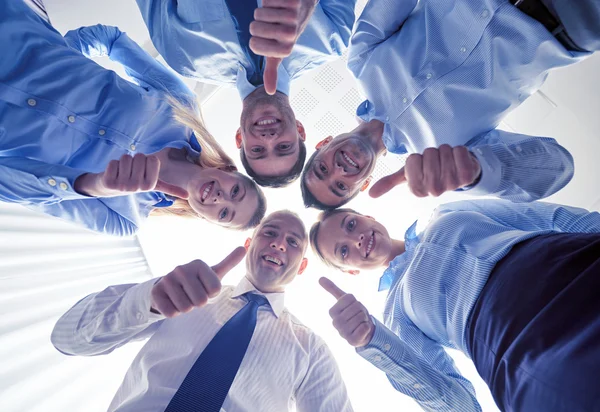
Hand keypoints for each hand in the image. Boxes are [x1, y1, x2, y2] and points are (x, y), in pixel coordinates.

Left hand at [74, 154, 188, 198]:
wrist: (110, 188)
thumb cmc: (134, 182)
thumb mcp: (153, 185)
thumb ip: (170, 188)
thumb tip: (188, 196)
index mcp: (150, 186)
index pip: (153, 159)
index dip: (147, 160)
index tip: (143, 169)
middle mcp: (137, 188)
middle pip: (139, 156)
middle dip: (134, 160)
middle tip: (131, 171)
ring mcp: (122, 186)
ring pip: (126, 157)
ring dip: (123, 161)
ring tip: (122, 172)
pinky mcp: (109, 182)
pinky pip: (113, 162)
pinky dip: (112, 164)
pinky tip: (113, 174)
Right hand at [151, 247, 246, 317]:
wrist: (168, 288)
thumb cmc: (196, 282)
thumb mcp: (213, 273)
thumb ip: (229, 263)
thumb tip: (244, 248)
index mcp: (198, 264)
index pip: (215, 290)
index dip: (211, 294)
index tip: (204, 288)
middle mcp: (182, 269)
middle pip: (201, 301)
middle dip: (198, 303)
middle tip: (192, 295)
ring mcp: (167, 279)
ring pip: (186, 308)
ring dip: (185, 308)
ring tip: (182, 298)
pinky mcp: (156, 292)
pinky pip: (171, 313)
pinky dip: (173, 312)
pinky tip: (171, 302)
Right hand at [250, 0, 317, 93]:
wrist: (304, 7)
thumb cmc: (286, 32)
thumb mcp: (280, 52)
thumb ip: (272, 71)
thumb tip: (270, 92)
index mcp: (285, 49)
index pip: (253, 45)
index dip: (255, 39)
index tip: (266, 38)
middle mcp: (291, 35)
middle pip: (254, 28)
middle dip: (257, 23)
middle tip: (270, 23)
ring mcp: (292, 17)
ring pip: (258, 13)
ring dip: (262, 10)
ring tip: (274, 13)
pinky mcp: (292, 2)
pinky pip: (266, 1)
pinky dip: (268, 0)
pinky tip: (279, 3)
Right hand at [320, 277, 374, 347]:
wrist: (363, 330)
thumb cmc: (354, 313)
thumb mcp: (344, 300)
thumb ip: (332, 289)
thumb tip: (320, 278)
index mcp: (332, 312)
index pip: (349, 297)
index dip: (355, 300)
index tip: (353, 307)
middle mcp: (335, 323)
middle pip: (357, 306)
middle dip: (361, 310)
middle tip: (358, 316)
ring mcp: (343, 333)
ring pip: (361, 317)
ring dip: (364, 319)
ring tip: (360, 323)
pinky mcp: (351, 341)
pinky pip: (364, 328)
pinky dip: (367, 328)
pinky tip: (362, 331)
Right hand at [369, 145, 480, 197]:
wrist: (458, 175)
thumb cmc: (430, 173)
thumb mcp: (408, 176)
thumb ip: (389, 183)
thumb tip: (369, 194)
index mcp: (418, 190)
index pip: (412, 160)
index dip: (417, 159)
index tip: (422, 167)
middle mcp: (434, 190)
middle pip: (429, 154)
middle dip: (432, 153)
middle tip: (437, 163)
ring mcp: (452, 183)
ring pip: (444, 151)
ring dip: (446, 151)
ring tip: (447, 161)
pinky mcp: (468, 175)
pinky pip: (460, 151)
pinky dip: (460, 150)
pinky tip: (459, 160)